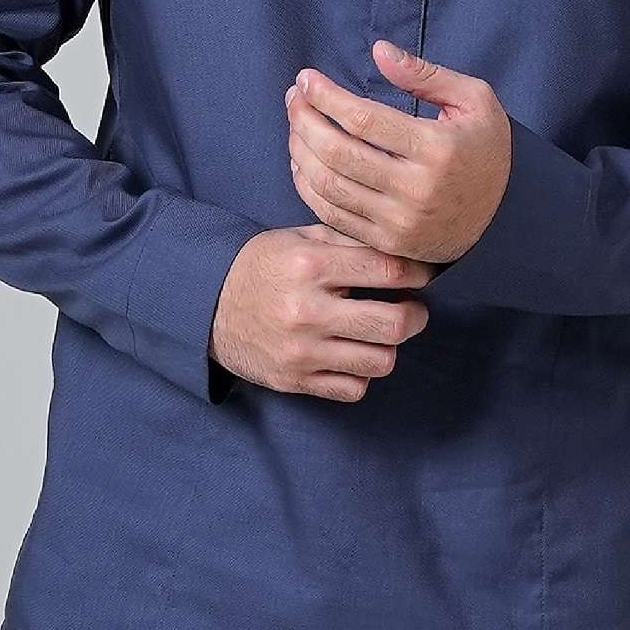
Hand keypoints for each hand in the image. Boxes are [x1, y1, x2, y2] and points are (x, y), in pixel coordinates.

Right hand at [211, 225, 434, 402]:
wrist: (205, 304)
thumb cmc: (261, 266)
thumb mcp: (300, 240)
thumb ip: (349, 242)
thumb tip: (402, 246)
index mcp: (310, 267)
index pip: (388, 270)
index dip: (418, 272)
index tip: (424, 274)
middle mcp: (307, 311)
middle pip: (392, 324)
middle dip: (415, 316)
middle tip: (413, 310)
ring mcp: (301, 351)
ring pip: (380, 361)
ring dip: (388, 347)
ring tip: (378, 334)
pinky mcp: (294, 380)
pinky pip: (353, 389)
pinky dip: (361, 374)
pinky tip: (352, 357)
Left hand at [284, 39, 511, 265]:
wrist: (504, 219)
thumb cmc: (486, 151)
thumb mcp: (474, 101)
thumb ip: (425, 74)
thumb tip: (379, 51)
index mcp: (436, 148)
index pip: (363, 118)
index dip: (325, 95)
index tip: (306, 78)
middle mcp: (415, 189)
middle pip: (337, 152)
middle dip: (304, 119)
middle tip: (293, 97)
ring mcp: (398, 221)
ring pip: (328, 185)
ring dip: (300, 150)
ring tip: (296, 124)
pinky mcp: (387, 242)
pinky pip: (332, 215)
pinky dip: (307, 187)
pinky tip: (302, 162)